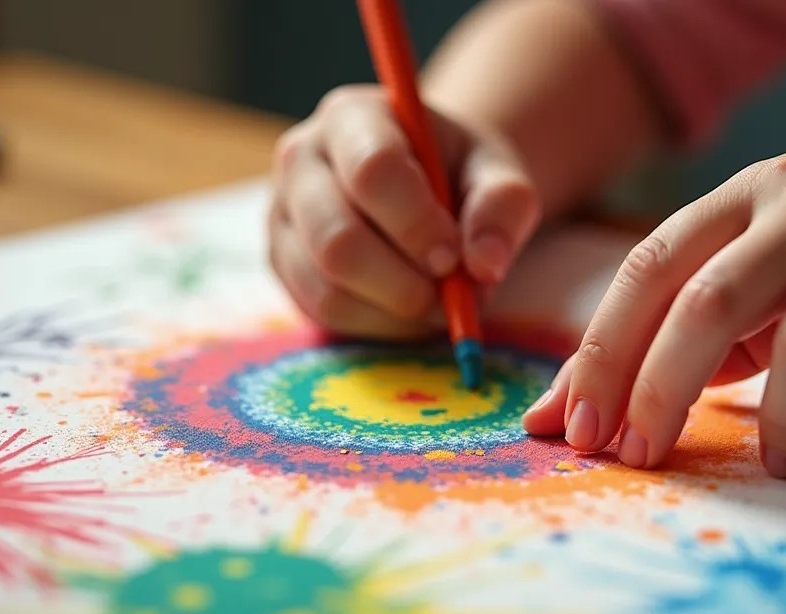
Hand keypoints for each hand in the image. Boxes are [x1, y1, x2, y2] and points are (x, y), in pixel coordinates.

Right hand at [267, 84, 540, 338]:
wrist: (424, 187)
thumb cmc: (458, 175)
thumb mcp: (496, 173)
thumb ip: (503, 205)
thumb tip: (484, 263)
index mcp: (353, 117)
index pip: (372, 170)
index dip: (417, 225)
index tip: (454, 257)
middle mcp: (301, 158)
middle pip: (338, 238)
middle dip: (403, 282)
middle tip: (448, 292)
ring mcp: (282, 214)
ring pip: (326, 285)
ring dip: (394, 310)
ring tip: (438, 302)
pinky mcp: (282, 262)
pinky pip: (322, 311)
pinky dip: (376, 325)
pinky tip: (409, 310)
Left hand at [524, 101, 785, 477]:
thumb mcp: (765, 240)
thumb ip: (686, 313)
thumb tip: (589, 403)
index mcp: (743, 196)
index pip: (649, 268)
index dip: (603, 351)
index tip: (576, 424)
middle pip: (708, 304)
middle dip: (658, 390)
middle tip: (639, 456)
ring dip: (782, 421)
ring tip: (779, 466)